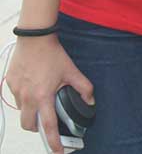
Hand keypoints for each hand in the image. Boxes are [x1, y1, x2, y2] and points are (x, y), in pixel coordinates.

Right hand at [7, 35, 93, 153]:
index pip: (48, 126)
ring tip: (42, 104)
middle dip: (38, 129)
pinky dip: (25, 100)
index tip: (58, 151)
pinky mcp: (10, 85)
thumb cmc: (52, 55)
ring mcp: (17, 92)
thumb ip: (83, 87)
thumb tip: (90, 100)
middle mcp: (27, 97)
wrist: (34, 39)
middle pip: (30, 126)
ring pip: (22, 113)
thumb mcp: (72, 71)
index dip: (54, 141)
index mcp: (43, 96)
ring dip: (31, 114)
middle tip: (48, 124)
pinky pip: (17, 99)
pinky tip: (34, 89)